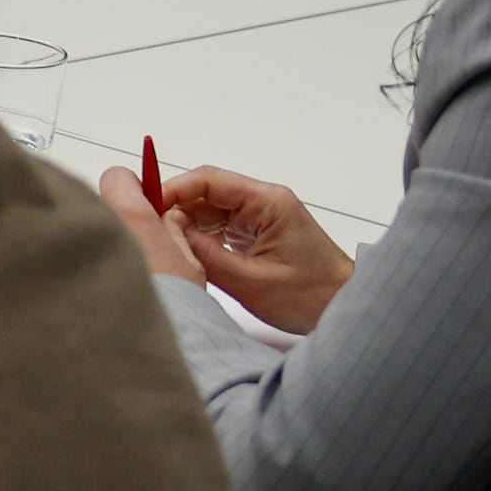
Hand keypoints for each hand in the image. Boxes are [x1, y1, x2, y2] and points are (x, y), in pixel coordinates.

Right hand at [97, 158, 352, 332]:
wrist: (345, 309)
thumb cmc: (310, 297)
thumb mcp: (250, 281)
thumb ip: (205, 255)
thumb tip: (166, 233)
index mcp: (268, 203)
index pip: (209, 181)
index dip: (172, 190)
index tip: (144, 208)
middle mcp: (263, 202)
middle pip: (205, 194)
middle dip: (174, 210)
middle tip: (145, 232)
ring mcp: (260, 218)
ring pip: (209, 212)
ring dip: (185, 227)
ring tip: (161, 247)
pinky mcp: (258, 234)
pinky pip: (219, 228)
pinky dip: (199, 239)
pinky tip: (184, 255)